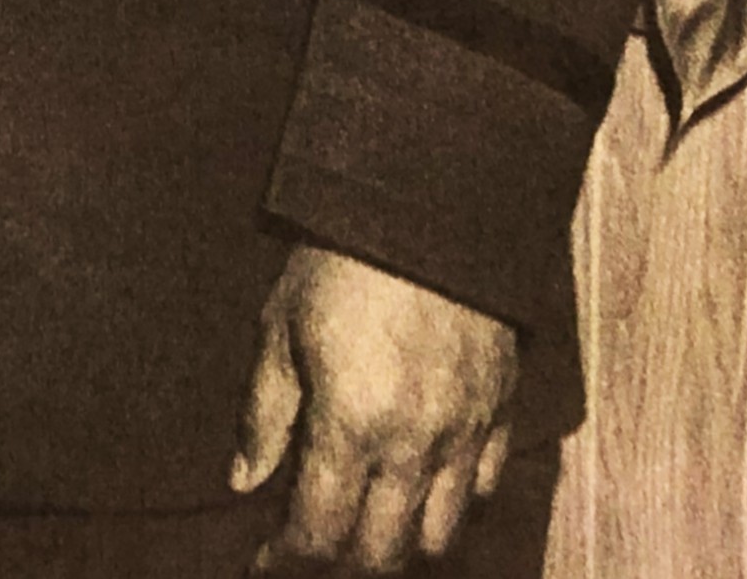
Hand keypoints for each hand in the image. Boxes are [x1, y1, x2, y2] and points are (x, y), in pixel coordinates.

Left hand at [231, 246, 519, 569]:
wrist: (432, 204)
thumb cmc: (342, 260)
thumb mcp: (280, 326)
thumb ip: (264, 413)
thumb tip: (244, 480)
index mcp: (350, 426)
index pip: (318, 533)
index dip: (285, 559)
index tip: (263, 560)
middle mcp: (412, 445)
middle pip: (381, 553)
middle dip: (340, 563)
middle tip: (314, 546)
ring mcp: (465, 432)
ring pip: (438, 535)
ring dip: (398, 545)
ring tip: (368, 528)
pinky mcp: (501, 409)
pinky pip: (484, 488)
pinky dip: (452, 505)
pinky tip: (422, 490)